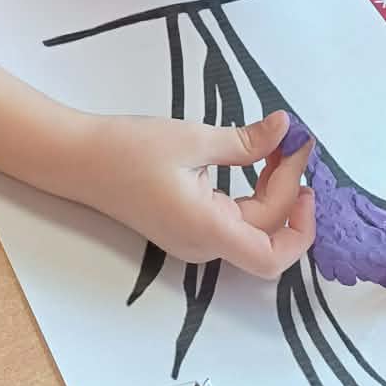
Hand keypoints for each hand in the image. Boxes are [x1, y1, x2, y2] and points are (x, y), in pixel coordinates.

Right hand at [68, 110, 314, 278]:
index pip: (272, 256)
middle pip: (266, 232)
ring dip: (272, 191)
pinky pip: (233, 218)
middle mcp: (202, 244)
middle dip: (287, 189)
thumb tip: (285, 129)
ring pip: (252, 226)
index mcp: (206, 229)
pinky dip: (252, 193)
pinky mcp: (187, 227)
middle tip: (293, 142)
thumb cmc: (127, 150)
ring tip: (278, 147)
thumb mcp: (193, 138)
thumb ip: (245, 141)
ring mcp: (194, 239)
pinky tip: (256, 161)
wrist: (78, 159)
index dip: (302, 229)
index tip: (307, 185)